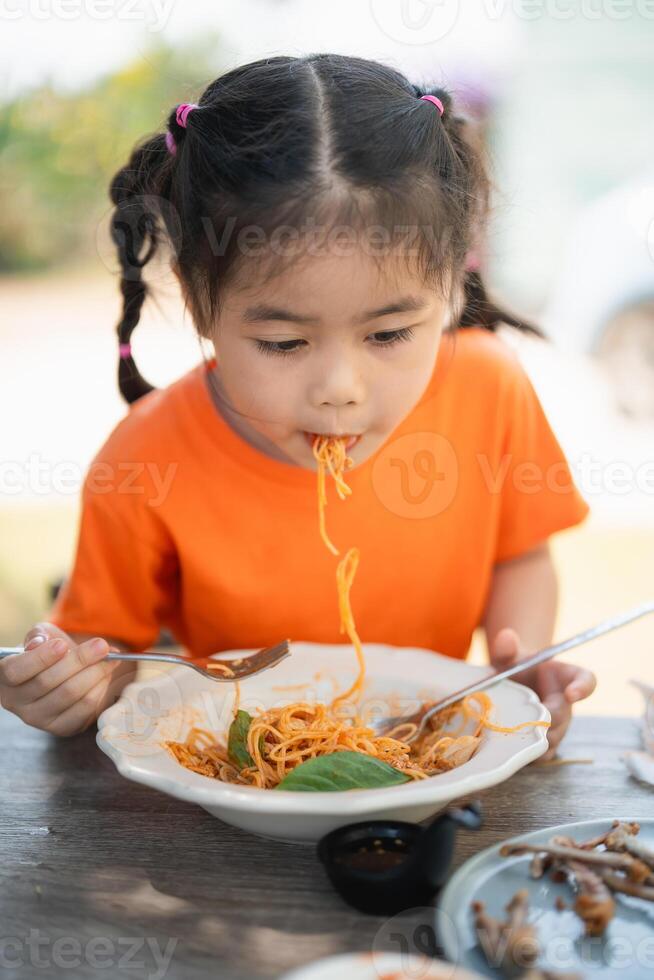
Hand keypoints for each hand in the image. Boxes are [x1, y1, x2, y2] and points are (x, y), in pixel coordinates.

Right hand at [0, 622, 133, 736]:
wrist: (62, 671)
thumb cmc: (47, 650)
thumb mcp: (40, 636)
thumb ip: (39, 636)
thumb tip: (40, 642)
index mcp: (6, 678)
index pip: (16, 671)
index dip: (40, 658)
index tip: (62, 644)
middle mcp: (17, 703)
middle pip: (48, 682)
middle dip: (80, 660)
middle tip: (102, 645)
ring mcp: (38, 719)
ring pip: (70, 695)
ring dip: (95, 673)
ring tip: (110, 658)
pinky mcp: (61, 728)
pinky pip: (85, 709)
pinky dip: (100, 689)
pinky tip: (106, 676)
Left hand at [489, 627, 596, 760]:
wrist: (509, 687)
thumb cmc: (514, 668)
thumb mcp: (509, 655)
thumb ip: (507, 647)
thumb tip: (506, 636)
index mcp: (566, 677)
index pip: (586, 680)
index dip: (583, 687)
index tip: (572, 693)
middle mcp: (567, 703)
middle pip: (564, 716)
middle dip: (547, 720)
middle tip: (528, 720)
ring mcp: (558, 725)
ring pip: (554, 739)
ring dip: (536, 739)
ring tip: (515, 735)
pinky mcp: (546, 743)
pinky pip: (544, 754)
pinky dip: (529, 754)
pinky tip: (511, 750)